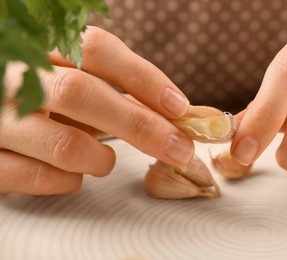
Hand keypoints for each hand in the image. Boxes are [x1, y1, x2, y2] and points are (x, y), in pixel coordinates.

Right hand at [0, 26, 193, 194]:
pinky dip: (70, 181)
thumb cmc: (41, 103)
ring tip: (104, 160)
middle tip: (178, 148)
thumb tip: (168, 114)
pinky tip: (72, 175)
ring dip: (101, 159)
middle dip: (140, 125)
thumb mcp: (72, 85)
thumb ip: (110, 92)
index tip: (179, 107)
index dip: (142, 78)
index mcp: (38, 48)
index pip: (93, 48)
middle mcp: (11, 77)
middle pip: (81, 93)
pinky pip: (40, 178)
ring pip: (64, 144)